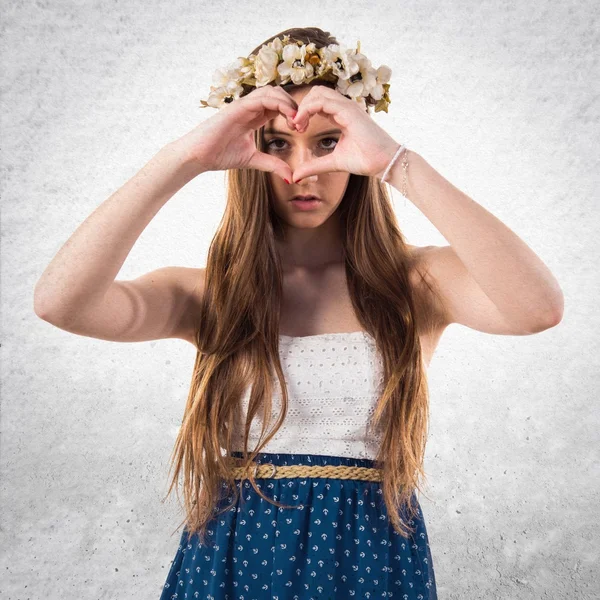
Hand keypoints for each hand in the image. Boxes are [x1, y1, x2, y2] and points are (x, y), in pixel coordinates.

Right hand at [171, 86, 298, 181]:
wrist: (199, 156)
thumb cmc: (220, 155)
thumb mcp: (253, 160)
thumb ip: (272, 165)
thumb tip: (291, 177)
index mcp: (254, 117)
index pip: (278, 105)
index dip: (293, 113)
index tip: (302, 129)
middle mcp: (250, 107)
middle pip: (278, 94)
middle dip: (294, 106)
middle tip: (302, 125)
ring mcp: (243, 105)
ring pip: (272, 91)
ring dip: (288, 103)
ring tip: (297, 121)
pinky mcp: (237, 107)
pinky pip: (262, 98)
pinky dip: (279, 103)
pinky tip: (289, 117)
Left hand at [290, 85, 400, 182]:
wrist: (383, 162)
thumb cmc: (365, 160)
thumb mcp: (332, 163)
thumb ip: (314, 166)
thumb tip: (295, 176)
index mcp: (341, 115)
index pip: (317, 102)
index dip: (303, 112)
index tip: (296, 129)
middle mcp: (344, 107)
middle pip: (316, 92)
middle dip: (301, 106)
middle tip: (295, 126)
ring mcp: (347, 107)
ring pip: (318, 93)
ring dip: (302, 107)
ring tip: (297, 125)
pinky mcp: (349, 111)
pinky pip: (322, 101)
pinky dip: (308, 109)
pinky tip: (302, 124)